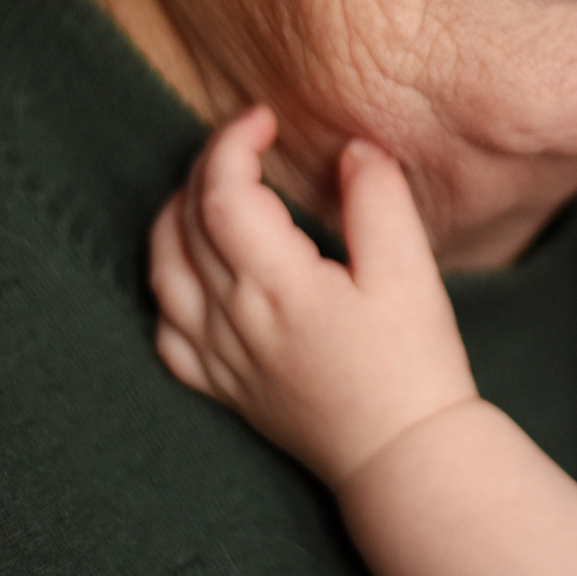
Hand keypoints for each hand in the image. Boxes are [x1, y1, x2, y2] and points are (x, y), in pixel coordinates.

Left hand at [150, 107, 477, 490]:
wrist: (403, 457)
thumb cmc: (413, 364)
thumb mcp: (411, 272)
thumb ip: (379, 200)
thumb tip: (352, 148)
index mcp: (275, 285)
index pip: (221, 194)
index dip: (233, 143)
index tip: (264, 118)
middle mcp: (233, 320)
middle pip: (185, 224)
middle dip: (208, 167)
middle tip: (246, 143)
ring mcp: (222, 359)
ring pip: (163, 274)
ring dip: (173, 220)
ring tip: (208, 191)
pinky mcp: (225, 389)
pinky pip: (167, 335)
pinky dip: (167, 291)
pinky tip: (193, 276)